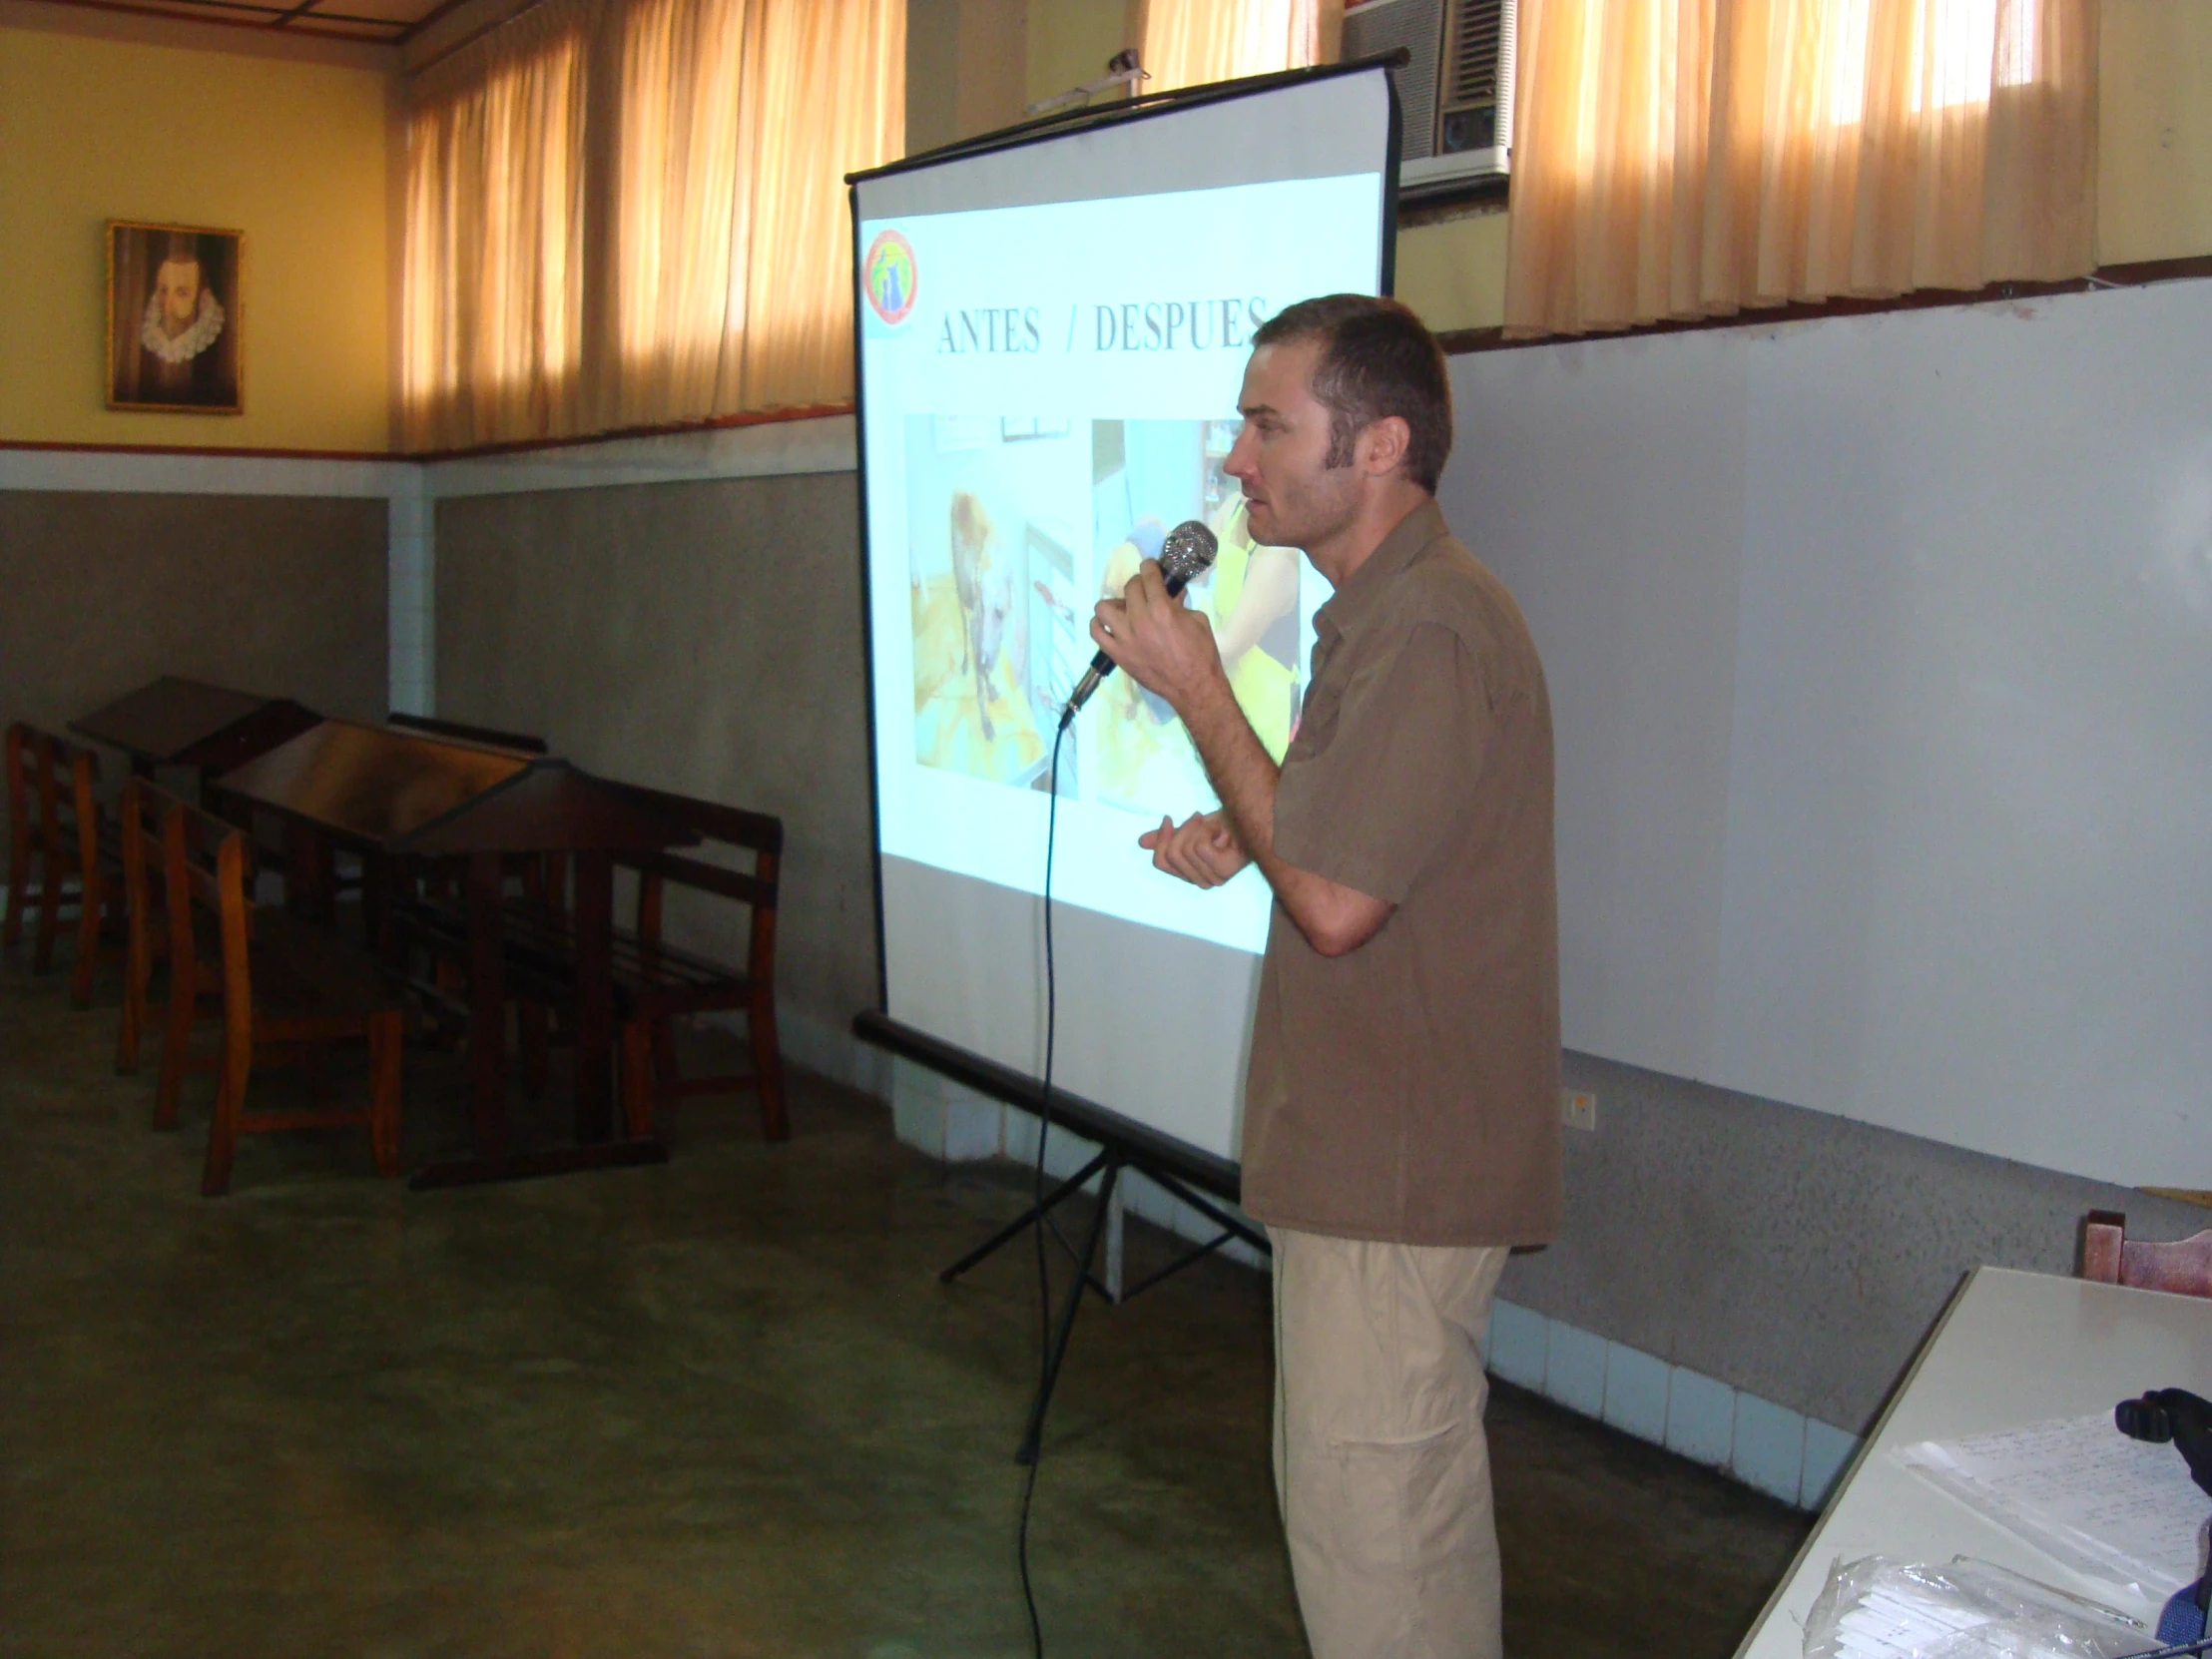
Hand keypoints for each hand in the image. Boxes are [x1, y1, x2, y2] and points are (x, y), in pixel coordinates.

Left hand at [1091, 559, 1227, 717]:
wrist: (1193, 686)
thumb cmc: (1201, 653)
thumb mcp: (1197, 620)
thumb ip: (1180, 604)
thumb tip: (1171, 594)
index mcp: (1161, 609)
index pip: (1148, 576)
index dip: (1149, 567)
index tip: (1150, 567)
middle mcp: (1139, 620)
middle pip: (1128, 588)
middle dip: (1138, 584)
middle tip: (1145, 591)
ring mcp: (1124, 638)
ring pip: (1103, 608)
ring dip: (1114, 604)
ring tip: (1125, 610)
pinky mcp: (1117, 654)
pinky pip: (1096, 633)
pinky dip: (1099, 625)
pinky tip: (1109, 624)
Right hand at [1138, 810, 1248, 888]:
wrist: (1251, 815)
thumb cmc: (1226, 824)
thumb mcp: (1190, 829)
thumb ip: (1167, 838)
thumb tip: (1141, 842)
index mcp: (1192, 875)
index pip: (1161, 863)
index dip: (1161, 839)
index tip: (1169, 819)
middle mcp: (1204, 882)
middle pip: (1171, 855)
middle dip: (1181, 831)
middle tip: (1198, 818)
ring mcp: (1215, 878)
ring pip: (1185, 850)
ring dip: (1197, 829)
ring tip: (1214, 826)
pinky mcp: (1225, 870)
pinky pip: (1199, 847)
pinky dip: (1206, 831)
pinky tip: (1221, 831)